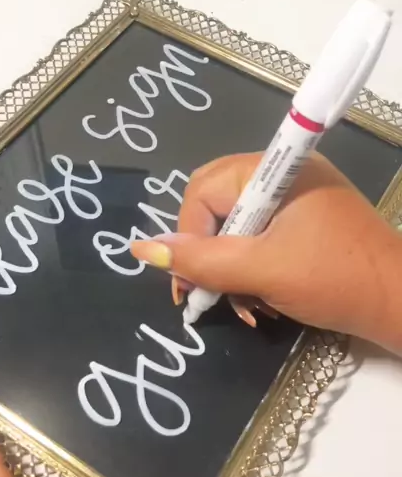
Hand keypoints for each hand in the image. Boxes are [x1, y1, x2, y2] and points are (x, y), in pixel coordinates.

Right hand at [131, 153, 401, 353]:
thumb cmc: (336, 280)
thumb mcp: (262, 271)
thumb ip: (202, 260)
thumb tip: (141, 248)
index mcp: (276, 169)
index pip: (204, 191)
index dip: (189, 239)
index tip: (191, 288)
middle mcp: (284, 175)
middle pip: (216, 206)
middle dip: (209, 255)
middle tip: (211, 297)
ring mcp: (298, 198)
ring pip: (235, 227)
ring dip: (230, 269)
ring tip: (244, 306)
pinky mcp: (307, 223)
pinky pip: (260, 237)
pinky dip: (252, 269)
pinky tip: (261, 299)